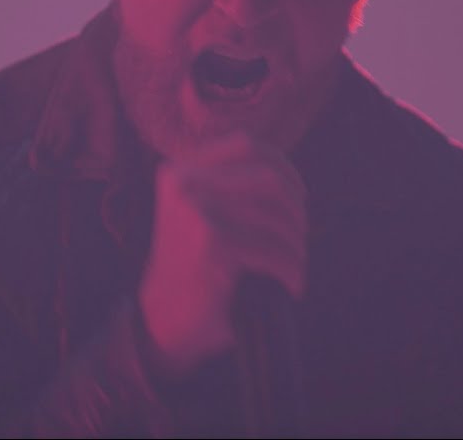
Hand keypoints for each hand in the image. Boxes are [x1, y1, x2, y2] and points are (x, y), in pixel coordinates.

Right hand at [138, 132, 307, 375]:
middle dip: (295, 208)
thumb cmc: (191, 267)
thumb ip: (232, 187)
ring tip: (297, 265)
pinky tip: (292, 285)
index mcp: (180, 169)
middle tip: (302, 236)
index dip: (284, 166)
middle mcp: (184, 182)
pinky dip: (290, 268)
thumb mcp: (201, 213)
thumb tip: (289, 176)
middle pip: (266, 176)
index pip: (246, 145)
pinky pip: (271, 249)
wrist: (161, 318)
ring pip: (273, 216)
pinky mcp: (211, 241)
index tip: (300, 196)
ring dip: (296, 244)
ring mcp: (195, 209)